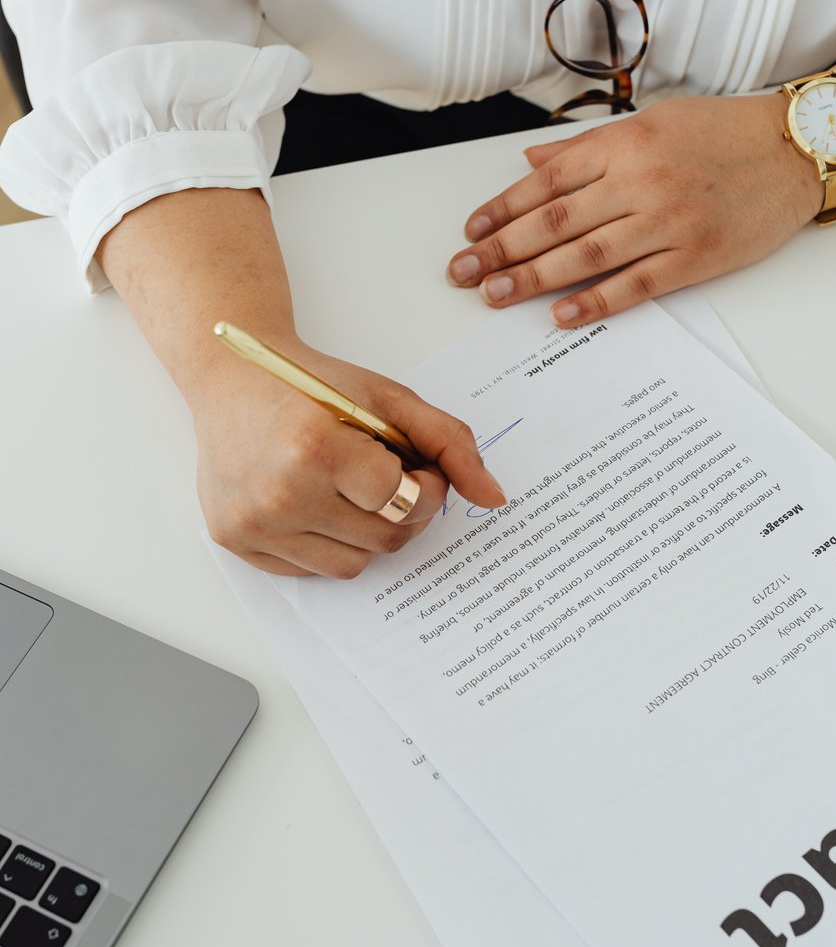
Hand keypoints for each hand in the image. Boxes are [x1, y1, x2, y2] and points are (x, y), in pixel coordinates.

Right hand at [193, 337, 504, 577]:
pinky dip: (327, 543)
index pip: (403, 500)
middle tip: (390, 478)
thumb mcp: (387, 398)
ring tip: (350, 489)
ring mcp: (253, 524)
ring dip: (368, 532)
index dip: (425, 486)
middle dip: (405, 511)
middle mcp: (278, 493)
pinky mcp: (235, 541)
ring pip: (352, 565)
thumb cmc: (311, 383)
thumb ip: (449, 444)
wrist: (231, 377)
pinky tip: (316, 501)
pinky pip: (311, 570)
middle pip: (385, 538)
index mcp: (315, 447)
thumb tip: (494, 498)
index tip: (416, 466)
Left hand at [446, 93, 823, 325]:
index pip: (546, 182)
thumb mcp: (652, 121)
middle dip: (502, 250)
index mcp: (624, 143)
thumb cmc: (722, 132)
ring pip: (586, 255)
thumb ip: (588, 147)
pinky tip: (560, 316)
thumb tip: (531, 162)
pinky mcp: (695, 256)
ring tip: (495, 295)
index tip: (470, 232)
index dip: (501, 210)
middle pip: (554, 221)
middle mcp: (641, 180)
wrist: (796, 148)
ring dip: (534, 278)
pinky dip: (595, 302)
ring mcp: (668, 220)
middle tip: (464, 274)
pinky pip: (635, 284)